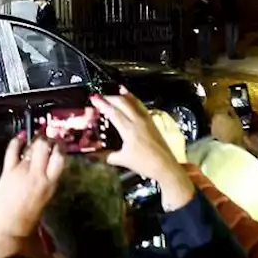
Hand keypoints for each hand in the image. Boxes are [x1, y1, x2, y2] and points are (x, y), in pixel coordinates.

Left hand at [0, 134, 65, 241]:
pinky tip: (19, 140)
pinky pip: (12, 150)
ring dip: (33, 141)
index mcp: (50, 183)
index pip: (59, 157)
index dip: (59, 146)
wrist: (11, 224)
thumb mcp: (47, 194)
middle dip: (46, 139)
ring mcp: (22, 171)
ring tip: (34, 141)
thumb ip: (49, 177)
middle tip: (45, 139)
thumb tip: (50, 158)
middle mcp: (38, 175)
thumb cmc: (31, 212)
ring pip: (31, 147)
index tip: (58, 142)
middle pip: (45, 146)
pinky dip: (16, 142)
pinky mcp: (8, 171)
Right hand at [91, 88, 194, 210]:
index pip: (113, 112)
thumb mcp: (122, 160)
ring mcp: (146, 119)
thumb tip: (92, 155)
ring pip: (132, 101)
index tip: (94, 99)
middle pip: (122, 102)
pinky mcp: (151, 120)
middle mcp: (138, 121)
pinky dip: (132, 98)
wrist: (165, 165)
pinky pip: (140, 105)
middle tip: (100, 97)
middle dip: (110, 97)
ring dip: (121, 95)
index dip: (102, 104)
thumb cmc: (144, 164)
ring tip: (113, 92)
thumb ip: (106, 156)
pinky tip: (129, 96)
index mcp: (129, 130)